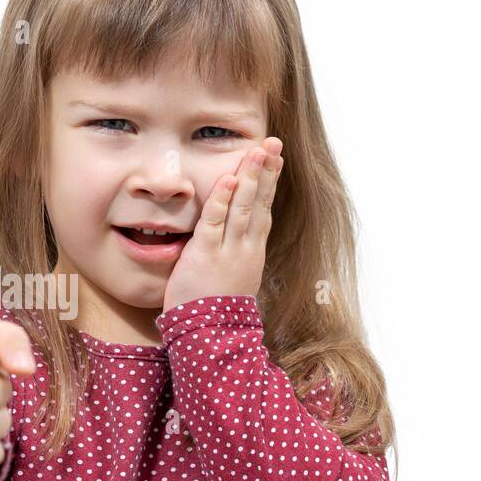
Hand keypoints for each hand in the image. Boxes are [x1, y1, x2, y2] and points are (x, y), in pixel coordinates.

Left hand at [162, 137, 284, 312]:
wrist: (210, 337)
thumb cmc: (215, 312)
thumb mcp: (232, 279)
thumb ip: (232, 256)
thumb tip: (233, 241)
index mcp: (251, 253)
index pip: (264, 211)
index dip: (269, 183)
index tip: (275, 159)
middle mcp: (245, 249)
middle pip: (259, 203)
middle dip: (266, 171)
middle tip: (273, 143)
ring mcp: (227, 251)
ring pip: (243, 208)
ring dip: (250, 177)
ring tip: (257, 151)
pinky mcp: (205, 255)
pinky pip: (215, 222)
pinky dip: (223, 200)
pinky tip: (229, 179)